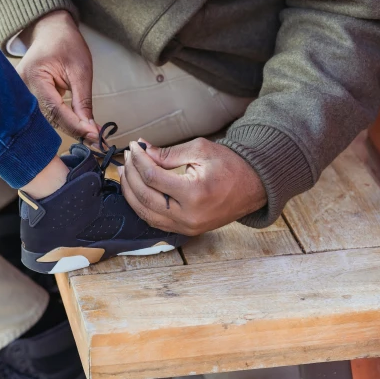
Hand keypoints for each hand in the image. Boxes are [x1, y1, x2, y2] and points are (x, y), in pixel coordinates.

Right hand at [17, 10, 98, 140]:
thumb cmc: (65, 44)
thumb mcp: (80, 70)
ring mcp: (21, 93)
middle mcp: (21, 87)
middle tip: (95, 139)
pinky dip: (61, 120)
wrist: (51, 31)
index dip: (75, 125)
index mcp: (34, 76)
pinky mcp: (25, 97)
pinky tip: (77, 125)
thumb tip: (90, 129)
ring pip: (45, 119)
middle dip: (73, 129)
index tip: (93, 136)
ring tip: (89, 133)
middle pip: (48, 118)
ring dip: (68, 127)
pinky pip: (43, 114)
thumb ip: (83, 101)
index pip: (55, 109)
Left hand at [119, 138, 266, 234]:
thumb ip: (169, 153)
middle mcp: (189, 215)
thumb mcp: (201, 150)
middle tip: (127, 158)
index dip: (139, 160)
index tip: (135, 147)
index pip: (153, 177)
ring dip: (130, 193)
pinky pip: (155, 222)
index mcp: (194, 193)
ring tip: (126, 173)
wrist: (254, 187)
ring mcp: (187, 227)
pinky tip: (135, 191)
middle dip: (131, 175)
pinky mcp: (186, 231)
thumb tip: (144, 151)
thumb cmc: (230, 165)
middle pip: (145, 197)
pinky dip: (141, 206)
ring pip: (145, 214)